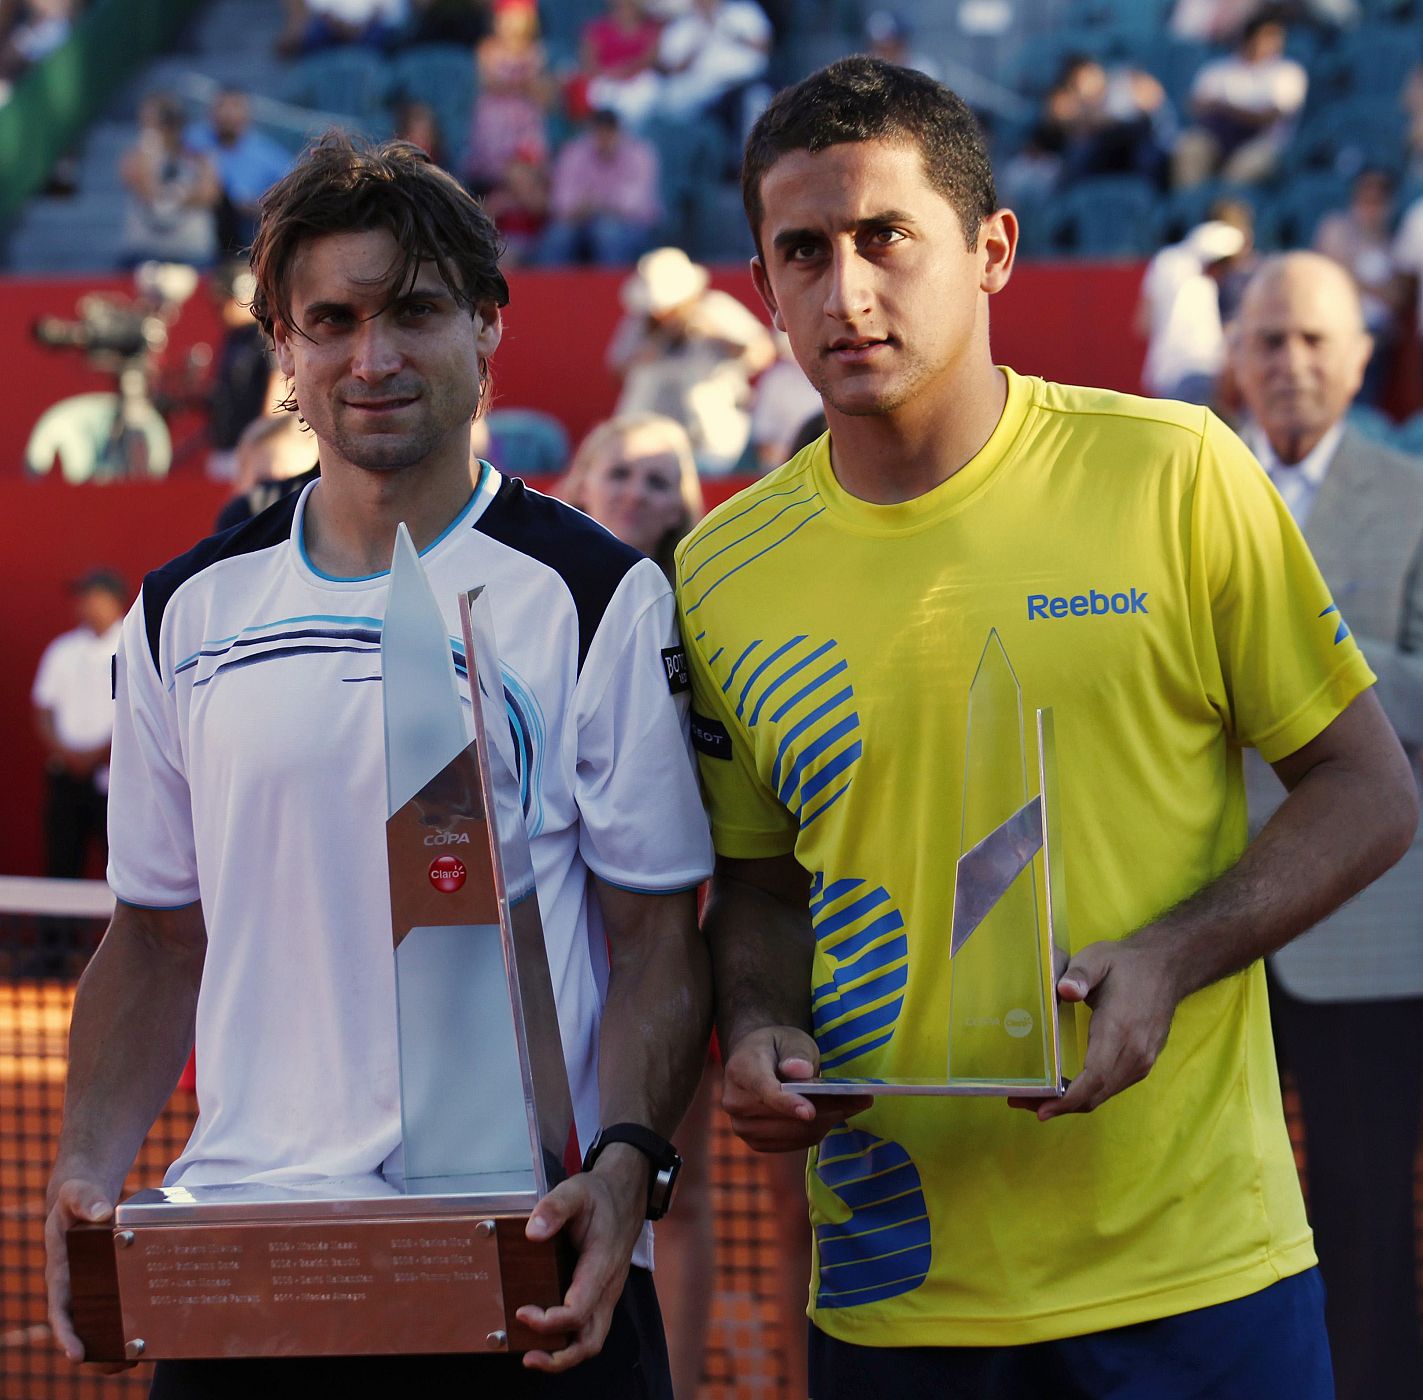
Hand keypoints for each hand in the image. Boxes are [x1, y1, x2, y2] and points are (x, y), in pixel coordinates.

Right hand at [44, 1178, 130, 1371]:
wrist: (85, 1196)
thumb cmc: (77, 1197)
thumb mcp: (77, 1193)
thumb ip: (86, 1200)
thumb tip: (102, 1213)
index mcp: (61, 1271)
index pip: (60, 1310)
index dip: (66, 1334)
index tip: (77, 1355)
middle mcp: (74, 1285)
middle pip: (81, 1326)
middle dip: (96, 1349)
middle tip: (120, 1364)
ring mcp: (91, 1285)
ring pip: (99, 1321)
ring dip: (115, 1342)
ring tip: (138, 1359)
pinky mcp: (109, 1280)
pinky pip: (116, 1305)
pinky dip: (128, 1320)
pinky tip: (150, 1332)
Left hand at [516, 1156, 645, 1372]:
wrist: (626, 1195)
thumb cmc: (600, 1196)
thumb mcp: (576, 1191)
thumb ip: (554, 1208)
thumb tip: (531, 1233)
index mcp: (601, 1265)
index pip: (578, 1310)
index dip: (549, 1322)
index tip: (522, 1312)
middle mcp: (608, 1287)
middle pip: (590, 1341)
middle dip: (560, 1358)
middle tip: (528, 1356)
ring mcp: (608, 1294)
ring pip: (592, 1341)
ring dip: (564, 1356)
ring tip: (534, 1357)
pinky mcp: (602, 1295)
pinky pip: (590, 1330)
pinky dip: (569, 1342)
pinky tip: (545, 1337)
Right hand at [722, 1025, 872, 1151]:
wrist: (758, 1060)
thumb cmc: (779, 1046)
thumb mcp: (791, 1039)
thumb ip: (797, 1055)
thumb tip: (800, 1073)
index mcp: (740, 1069)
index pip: (763, 1090)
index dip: (786, 1103)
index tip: (809, 1111)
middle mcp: (735, 1102)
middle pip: (784, 1116)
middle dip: (825, 1109)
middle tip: (861, 1099)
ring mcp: (742, 1127)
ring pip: (792, 1133)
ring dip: (825, 1121)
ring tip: (853, 1105)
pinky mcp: (756, 1143)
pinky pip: (793, 1143)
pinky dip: (816, 1130)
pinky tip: (832, 1114)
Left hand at [1009, 937, 1180, 1120]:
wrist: (1166, 968)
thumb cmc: (1125, 964)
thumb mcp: (1097, 958)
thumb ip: (1079, 974)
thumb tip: (1065, 991)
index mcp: (1120, 1029)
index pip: (1095, 1076)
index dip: (1068, 1098)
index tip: (1042, 1110)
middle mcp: (1135, 1053)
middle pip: (1096, 1093)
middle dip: (1059, 1105)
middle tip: (1023, 1101)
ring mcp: (1142, 1061)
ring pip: (1104, 1094)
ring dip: (1072, 1102)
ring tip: (1037, 1097)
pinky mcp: (1143, 1063)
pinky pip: (1112, 1087)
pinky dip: (1088, 1094)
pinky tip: (1065, 1089)